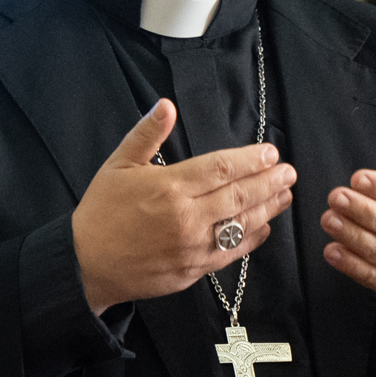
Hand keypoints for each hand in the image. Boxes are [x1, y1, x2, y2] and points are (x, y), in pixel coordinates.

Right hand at [70, 101, 296, 313]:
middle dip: (269, 182)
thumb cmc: (100, 213)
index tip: (270, 152)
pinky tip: (264, 227)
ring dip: (268, 208)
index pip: (221, 168)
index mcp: (169, 187)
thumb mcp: (118, 165)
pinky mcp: (193, 270)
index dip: (250, 159)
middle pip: (239, 195)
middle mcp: (186, 217)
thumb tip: (166, 106)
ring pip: (241, 225)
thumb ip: (146, 134)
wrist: (85, 266)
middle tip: (289, 172)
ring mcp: (192, 247)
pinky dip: (251, 239)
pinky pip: (231, 253)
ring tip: (285, 195)